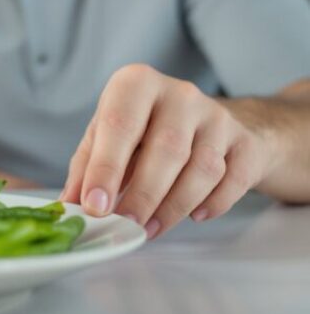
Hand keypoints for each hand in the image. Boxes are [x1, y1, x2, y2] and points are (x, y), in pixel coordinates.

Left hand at [60, 64, 269, 238]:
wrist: (208, 122)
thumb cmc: (144, 129)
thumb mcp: (107, 136)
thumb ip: (86, 167)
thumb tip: (68, 206)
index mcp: (136, 83)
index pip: (119, 125)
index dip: (106, 168)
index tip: (95, 206)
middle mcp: (179, 93)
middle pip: (166, 150)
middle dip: (143, 195)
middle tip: (125, 226)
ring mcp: (217, 116)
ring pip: (202, 169)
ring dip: (174, 207)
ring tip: (149, 229)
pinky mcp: (245, 141)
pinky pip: (233, 180)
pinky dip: (213, 203)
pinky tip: (193, 215)